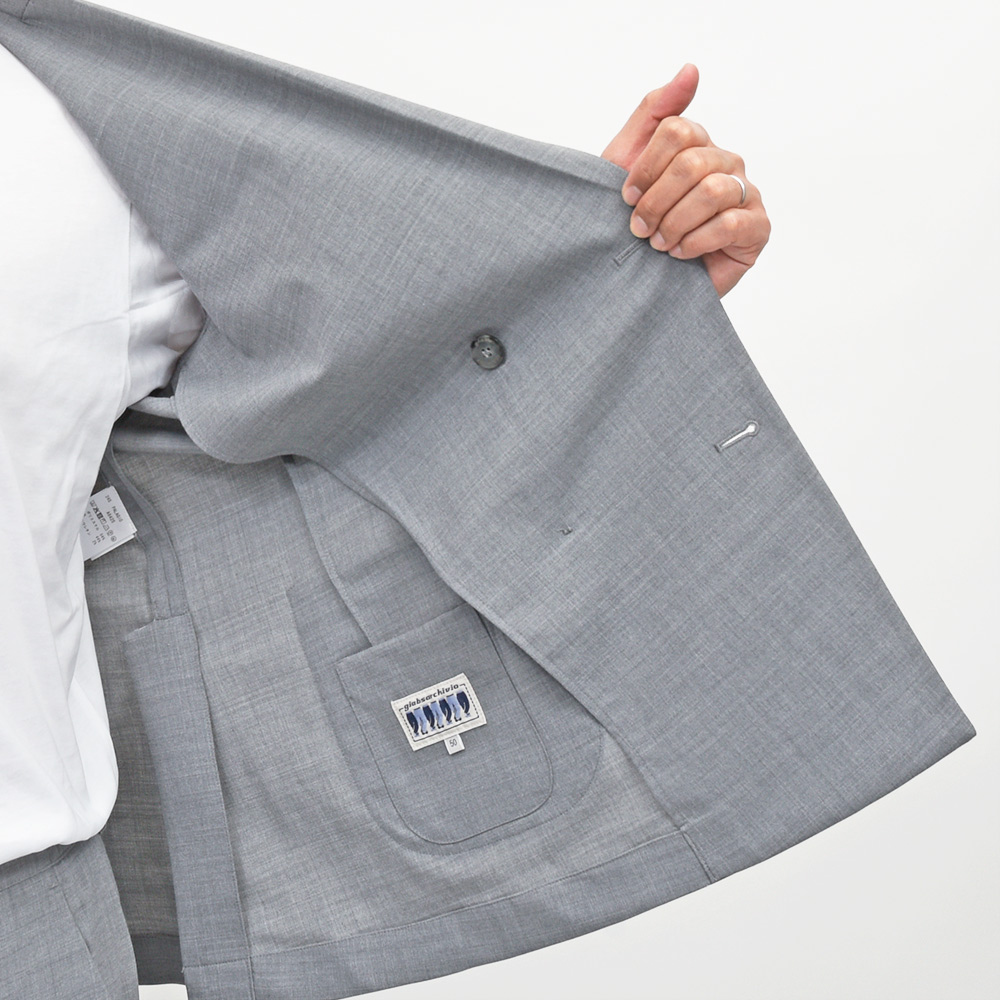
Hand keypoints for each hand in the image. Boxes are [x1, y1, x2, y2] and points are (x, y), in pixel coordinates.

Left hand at [601, 64, 769, 296]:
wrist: (643, 280)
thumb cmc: (636, 222)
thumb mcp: (627, 162)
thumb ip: (655, 112)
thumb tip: (691, 69)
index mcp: (699, 144)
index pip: (678, 129)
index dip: (645, 166)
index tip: (626, 198)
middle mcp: (727, 163)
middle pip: (693, 162)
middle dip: (657, 200)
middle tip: (640, 229)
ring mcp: (746, 194)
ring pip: (712, 191)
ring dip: (675, 222)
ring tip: (659, 244)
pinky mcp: (757, 229)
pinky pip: (731, 223)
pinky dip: (697, 241)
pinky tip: (681, 254)